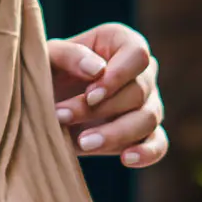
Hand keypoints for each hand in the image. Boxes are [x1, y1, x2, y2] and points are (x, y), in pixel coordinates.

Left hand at [47, 22, 167, 168]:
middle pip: (139, 91)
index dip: (117, 77)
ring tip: (83, 142)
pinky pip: (158, 143)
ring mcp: (148, 102)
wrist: (43, 103)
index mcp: (121, 42)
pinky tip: (126, 159)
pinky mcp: (145, 132)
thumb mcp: (48, 57)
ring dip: (115, 134)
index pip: (137, 54)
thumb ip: (69, 55)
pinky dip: (146, 153)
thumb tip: (97, 69)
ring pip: (147, 119)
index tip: (90, 95)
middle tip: (64, 117)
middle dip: (101, 109)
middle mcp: (141, 71)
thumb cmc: (48, 71)